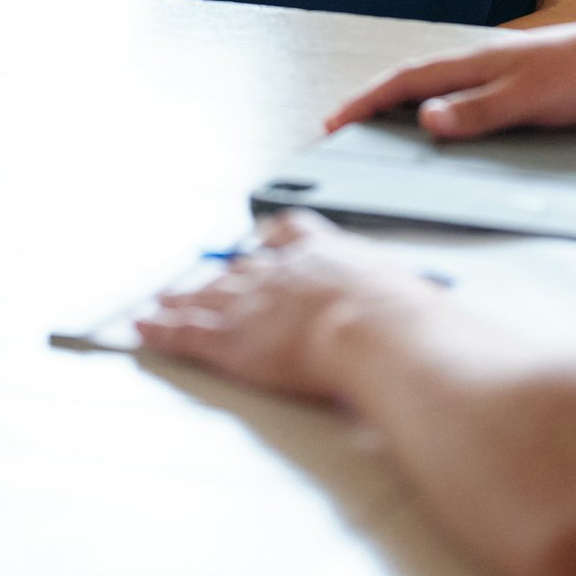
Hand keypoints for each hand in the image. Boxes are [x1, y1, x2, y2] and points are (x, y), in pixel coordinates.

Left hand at [136, 211, 423, 401]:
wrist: (378, 330)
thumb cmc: (407, 321)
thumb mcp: (414, 302)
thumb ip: (409, 311)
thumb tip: (433, 330)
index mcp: (330, 256)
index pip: (294, 236)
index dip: (275, 241)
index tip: (264, 242)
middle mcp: (286, 273)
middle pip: (243, 270)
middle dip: (219, 276)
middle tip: (200, 278)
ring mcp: (255, 303)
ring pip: (207, 297)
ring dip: (180, 300)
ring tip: (160, 301)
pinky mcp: (232, 339)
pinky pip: (187, 331)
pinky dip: (160, 329)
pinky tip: (142, 326)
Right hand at [327, 15, 575, 141]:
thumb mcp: (529, 98)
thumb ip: (477, 112)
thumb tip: (425, 120)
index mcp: (477, 62)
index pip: (406, 80)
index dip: (366, 101)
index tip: (333, 121)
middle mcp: (484, 67)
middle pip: (416, 85)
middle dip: (376, 105)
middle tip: (344, 128)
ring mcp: (503, 80)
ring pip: (443, 97)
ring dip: (408, 113)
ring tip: (382, 136)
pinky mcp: (526, 96)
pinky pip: (471, 110)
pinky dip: (446, 122)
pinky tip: (451, 141)